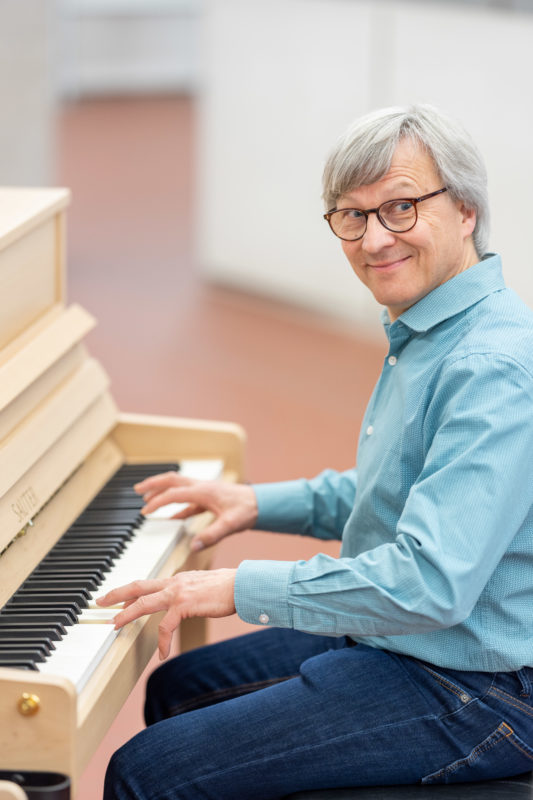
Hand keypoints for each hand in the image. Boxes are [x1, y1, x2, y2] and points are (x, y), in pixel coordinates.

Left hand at [96, 568, 236, 658]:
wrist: (241, 585)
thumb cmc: (228, 587)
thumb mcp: (204, 586)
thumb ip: (191, 592)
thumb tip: (186, 601)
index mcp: (178, 579)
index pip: (148, 584)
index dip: (131, 591)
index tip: (118, 598)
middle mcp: (174, 582)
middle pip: (138, 586)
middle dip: (117, 594)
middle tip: (100, 601)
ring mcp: (178, 592)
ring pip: (144, 602)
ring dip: (127, 614)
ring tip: (116, 625)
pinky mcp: (185, 604)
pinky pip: (166, 625)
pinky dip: (163, 641)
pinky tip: (163, 654)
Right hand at [135, 473, 257, 551]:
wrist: (262, 503)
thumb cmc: (248, 510)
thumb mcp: (230, 524)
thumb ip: (212, 535)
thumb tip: (193, 545)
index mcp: (203, 491)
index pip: (174, 493)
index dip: (158, 501)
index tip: (145, 511)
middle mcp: (202, 486)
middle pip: (172, 480)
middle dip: (153, 483)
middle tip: (137, 489)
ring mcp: (204, 490)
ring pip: (178, 485)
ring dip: (162, 489)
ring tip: (147, 497)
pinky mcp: (208, 497)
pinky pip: (188, 498)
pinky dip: (177, 505)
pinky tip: (172, 517)